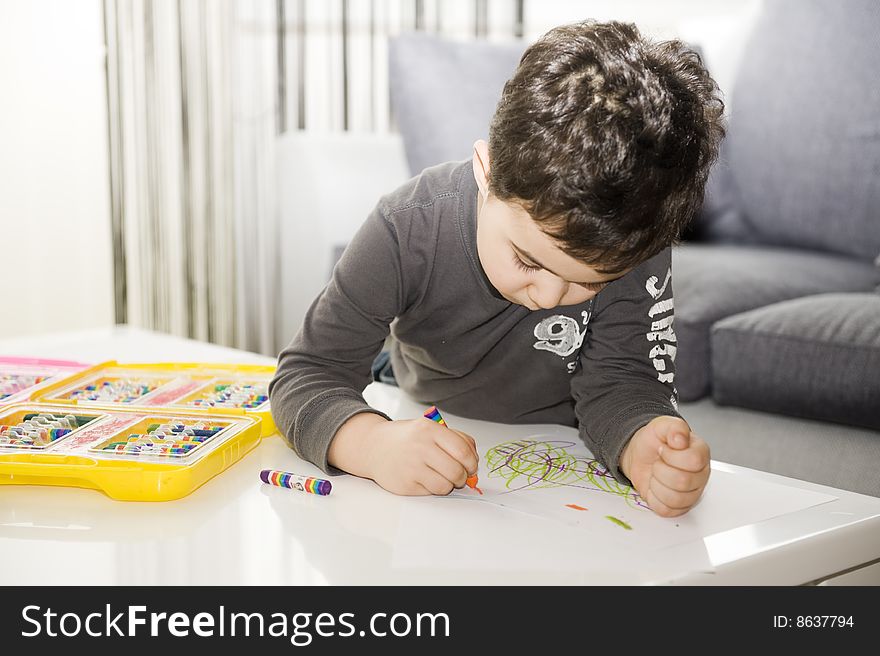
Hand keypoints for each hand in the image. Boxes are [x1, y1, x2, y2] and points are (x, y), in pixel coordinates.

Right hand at [329, 412, 478, 495]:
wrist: (373, 447)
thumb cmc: (407, 438)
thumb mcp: (430, 428)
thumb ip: (454, 440)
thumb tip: (474, 461)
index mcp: (429, 429)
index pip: (463, 450)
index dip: (472, 462)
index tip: (471, 466)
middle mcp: (420, 447)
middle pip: (456, 471)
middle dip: (463, 477)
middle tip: (459, 475)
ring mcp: (411, 467)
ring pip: (446, 486)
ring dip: (449, 484)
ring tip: (441, 476)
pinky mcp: (405, 484)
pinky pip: (431, 492)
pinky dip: (434, 488)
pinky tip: (426, 479)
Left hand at [619, 416, 709, 516]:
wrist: (641, 454)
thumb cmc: (655, 441)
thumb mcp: (662, 426)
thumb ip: (674, 427)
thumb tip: (681, 438)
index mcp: (701, 454)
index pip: (694, 461)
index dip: (671, 455)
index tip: (663, 449)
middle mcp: (700, 476)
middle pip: (683, 482)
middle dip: (661, 470)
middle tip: (658, 463)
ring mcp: (691, 493)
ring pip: (675, 499)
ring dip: (657, 484)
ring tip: (657, 474)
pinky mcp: (679, 507)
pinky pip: (666, 510)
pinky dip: (654, 498)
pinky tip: (655, 486)